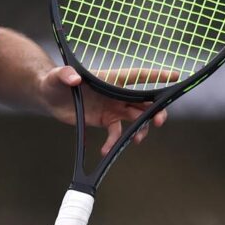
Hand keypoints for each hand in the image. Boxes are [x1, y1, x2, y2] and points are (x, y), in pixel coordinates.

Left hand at [39, 66, 176, 153]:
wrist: (49, 97)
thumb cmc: (54, 81)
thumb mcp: (57, 77)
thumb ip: (65, 74)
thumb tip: (74, 78)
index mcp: (111, 78)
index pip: (138, 75)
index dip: (157, 75)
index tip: (175, 76)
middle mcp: (116, 93)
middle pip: (143, 101)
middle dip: (155, 110)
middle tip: (159, 121)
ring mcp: (113, 107)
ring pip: (135, 118)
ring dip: (140, 129)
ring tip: (136, 140)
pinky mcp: (105, 120)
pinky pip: (116, 133)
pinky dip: (115, 142)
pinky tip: (107, 150)